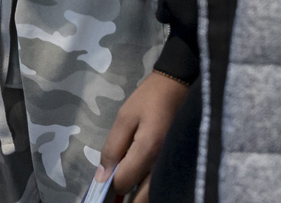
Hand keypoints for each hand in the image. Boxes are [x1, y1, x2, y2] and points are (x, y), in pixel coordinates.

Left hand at [97, 71, 189, 197]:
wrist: (177, 89)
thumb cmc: (148, 100)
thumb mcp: (124, 117)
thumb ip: (112, 148)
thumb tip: (102, 177)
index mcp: (148, 150)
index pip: (123, 183)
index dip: (110, 182)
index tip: (106, 173)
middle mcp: (163, 166)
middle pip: (141, 199)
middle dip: (125, 194)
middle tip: (116, 180)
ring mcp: (173, 169)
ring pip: (152, 195)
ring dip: (138, 193)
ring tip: (129, 175)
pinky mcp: (178, 167)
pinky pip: (161, 187)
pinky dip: (149, 187)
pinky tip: (141, 174)